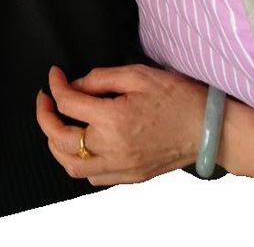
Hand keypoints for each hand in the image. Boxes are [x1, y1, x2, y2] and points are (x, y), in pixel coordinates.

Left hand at [35, 64, 205, 185]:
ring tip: (56, 124)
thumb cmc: (178, 98)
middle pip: (60, 139)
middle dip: (44, 117)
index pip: (68, 103)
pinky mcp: (131, 176)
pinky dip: (78, 163)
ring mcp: (122, 166)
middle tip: (44, 100)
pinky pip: (93, 178)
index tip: (54, 75)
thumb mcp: (138, 75)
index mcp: (114, 118)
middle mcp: (113, 147)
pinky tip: (81, 145)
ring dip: (56, 145)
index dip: (55, 85)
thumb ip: (101, 78)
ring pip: (72, 166)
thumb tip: (74, 84)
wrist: (209, 128)